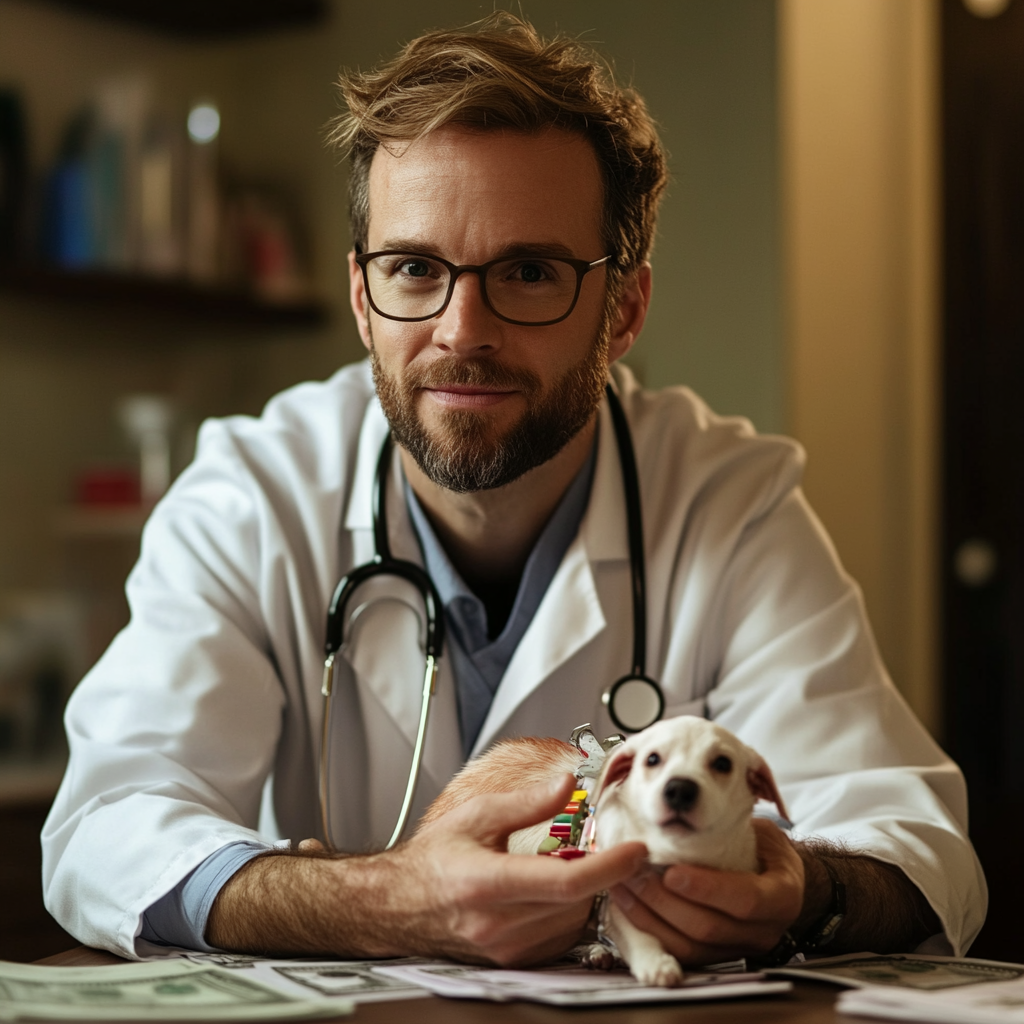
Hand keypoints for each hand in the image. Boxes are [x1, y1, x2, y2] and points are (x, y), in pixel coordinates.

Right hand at [209, 775, 645, 963]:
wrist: (397, 906)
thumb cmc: (431, 860)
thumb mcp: (474, 815)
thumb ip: (525, 801)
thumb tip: (568, 784)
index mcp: (489, 884)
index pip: (565, 881)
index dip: (608, 867)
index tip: (636, 851)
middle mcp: (499, 924)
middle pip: (576, 903)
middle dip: (598, 872)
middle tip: (603, 843)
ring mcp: (507, 949)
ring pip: (572, 921)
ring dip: (583, 893)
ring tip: (569, 862)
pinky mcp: (513, 961)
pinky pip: (560, 937)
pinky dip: (567, 911)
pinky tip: (552, 889)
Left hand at [608, 818, 803, 964]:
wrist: (775, 878)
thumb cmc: (764, 848)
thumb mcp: (761, 832)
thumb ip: (732, 828)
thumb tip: (687, 804)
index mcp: (782, 897)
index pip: (746, 900)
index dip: (706, 888)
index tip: (671, 871)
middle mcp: (764, 931)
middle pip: (709, 927)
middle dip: (664, 901)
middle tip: (634, 873)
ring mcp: (739, 948)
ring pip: (690, 945)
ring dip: (649, 916)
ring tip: (623, 886)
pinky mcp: (716, 958)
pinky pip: (679, 952)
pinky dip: (650, 930)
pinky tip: (629, 906)